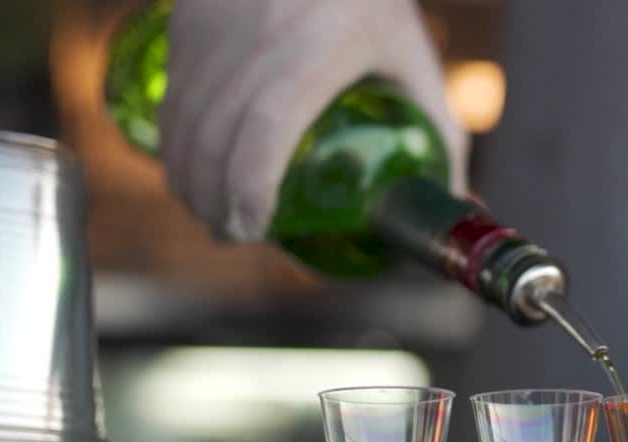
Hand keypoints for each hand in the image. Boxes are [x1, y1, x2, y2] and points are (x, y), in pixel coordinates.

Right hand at [160, 0, 468, 241]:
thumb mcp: (414, 58)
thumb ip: (441, 129)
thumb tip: (455, 201)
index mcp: (317, 50)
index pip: (265, 129)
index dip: (251, 186)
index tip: (254, 226)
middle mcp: (255, 38)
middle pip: (214, 137)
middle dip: (213, 199)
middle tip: (234, 233)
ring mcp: (212, 28)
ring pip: (181, 121)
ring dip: (187, 178)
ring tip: (212, 212)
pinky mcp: (186, 22)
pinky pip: (172, 96)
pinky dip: (174, 142)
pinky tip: (194, 168)